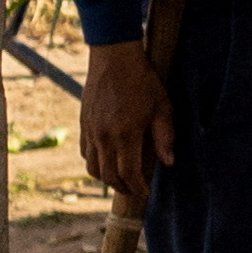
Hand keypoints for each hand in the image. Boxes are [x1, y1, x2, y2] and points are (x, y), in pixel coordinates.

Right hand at [77, 43, 169, 203]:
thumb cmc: (143, 81)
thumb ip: (165, 137)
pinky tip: (108, 161)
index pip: (129, 173)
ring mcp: (90, 131)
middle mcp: (104, 136)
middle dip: (122, 188)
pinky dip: (95, 163)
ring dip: (106, 178)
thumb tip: (168, 162)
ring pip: (92, 167)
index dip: (138, 188)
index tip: (146, 194)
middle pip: (108, 176)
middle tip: (135, 191)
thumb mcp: (162, 107)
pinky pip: (85, 153)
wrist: (114, 59)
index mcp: (125, 134)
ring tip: (121, 179)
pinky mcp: (83, 125)